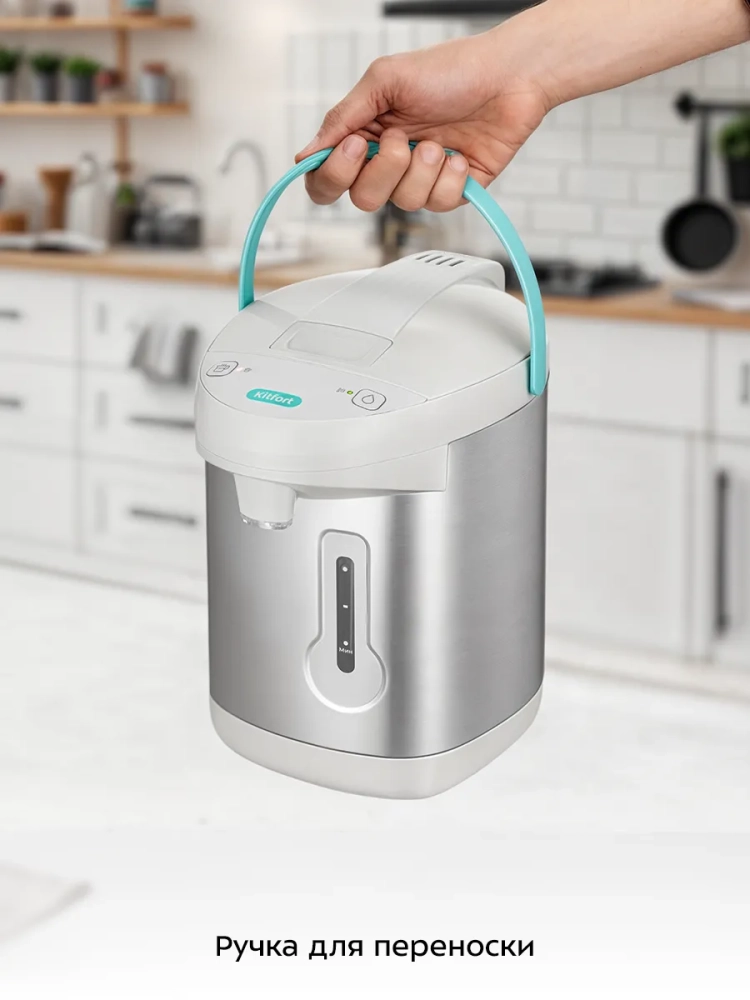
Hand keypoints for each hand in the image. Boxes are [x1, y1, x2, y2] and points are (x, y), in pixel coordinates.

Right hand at [296, 29, 552, 213]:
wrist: (509, 76)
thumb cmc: (451, 69)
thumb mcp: (386, 80)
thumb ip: (343, 118)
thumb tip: (306, 154)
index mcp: (365, 135)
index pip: (328, 179)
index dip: (334, 176)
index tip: (354, 148)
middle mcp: (389, 162)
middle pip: (363, 199)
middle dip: (385, 170)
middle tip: (404, 139)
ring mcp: (420, 179)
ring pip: (403, 203)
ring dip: (423, 170)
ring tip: (440, 141)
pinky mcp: (451, 192)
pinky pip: (438, 205)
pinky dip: (450, 178)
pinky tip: (459, 154)